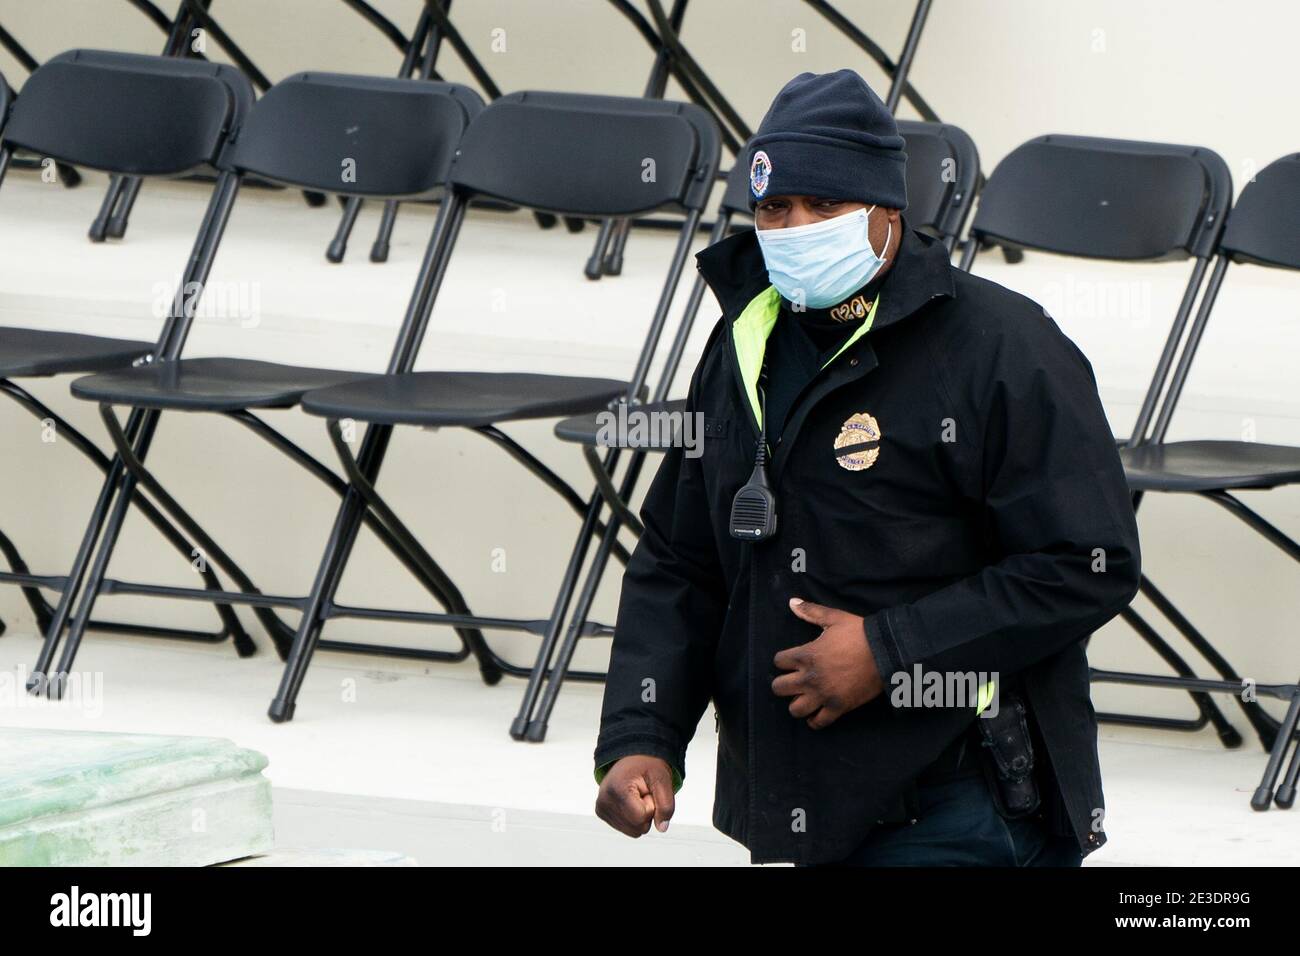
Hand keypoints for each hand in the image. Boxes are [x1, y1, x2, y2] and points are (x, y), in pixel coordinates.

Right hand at [595, 755, 674, 836]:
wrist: (632, 757)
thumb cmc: (646, 765)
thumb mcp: (662, 779)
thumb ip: (666, 805)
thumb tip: (662, 828)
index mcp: (616, 790)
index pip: (642, 817)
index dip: (652, 805)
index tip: (647, 790)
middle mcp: (603, 801)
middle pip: (637, 828)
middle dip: (647, 812)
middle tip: (643, 793)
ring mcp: (601, 808)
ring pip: (633, 831)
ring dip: (640, 816)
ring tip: (637, 797)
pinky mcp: (601, 813)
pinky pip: (626, 828)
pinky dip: (633, 818)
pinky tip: (630, 801)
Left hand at [772, 597, 883, 728]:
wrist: (886, 652)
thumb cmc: (859, 633)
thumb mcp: (834, 618)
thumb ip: (810, 611)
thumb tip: (792, 602)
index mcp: (806, 655)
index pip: (778, 662)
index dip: (782, 660)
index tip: (791, 660)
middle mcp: (810, 678)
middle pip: (778, 688)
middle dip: (783, 683)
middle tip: (793, 680)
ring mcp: (823, 695)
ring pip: (795, 709)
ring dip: (797, 703)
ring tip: (804, 697)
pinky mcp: (838, 707)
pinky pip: (818, 722)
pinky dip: (814, 720)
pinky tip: (816, 712)